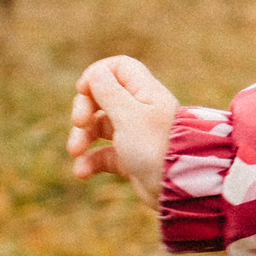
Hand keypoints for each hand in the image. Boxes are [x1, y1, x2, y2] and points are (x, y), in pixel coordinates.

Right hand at [68, 55, 179, 205]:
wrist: (179, 187)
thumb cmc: (156, 146)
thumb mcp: (129, 115)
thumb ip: (109, 93)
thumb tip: (96, 73)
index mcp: (144, 93)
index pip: (118, 68)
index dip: (96, 75)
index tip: (82, 90)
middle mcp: (140, 111)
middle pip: (102, 97)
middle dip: (84, 109)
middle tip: (79, 122)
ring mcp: (134, 135)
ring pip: (98, 127)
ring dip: (82, 137)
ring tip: (75, 152)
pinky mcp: (130, 159)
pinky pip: (103, 154)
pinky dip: (90, 162)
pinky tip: (82, 173)